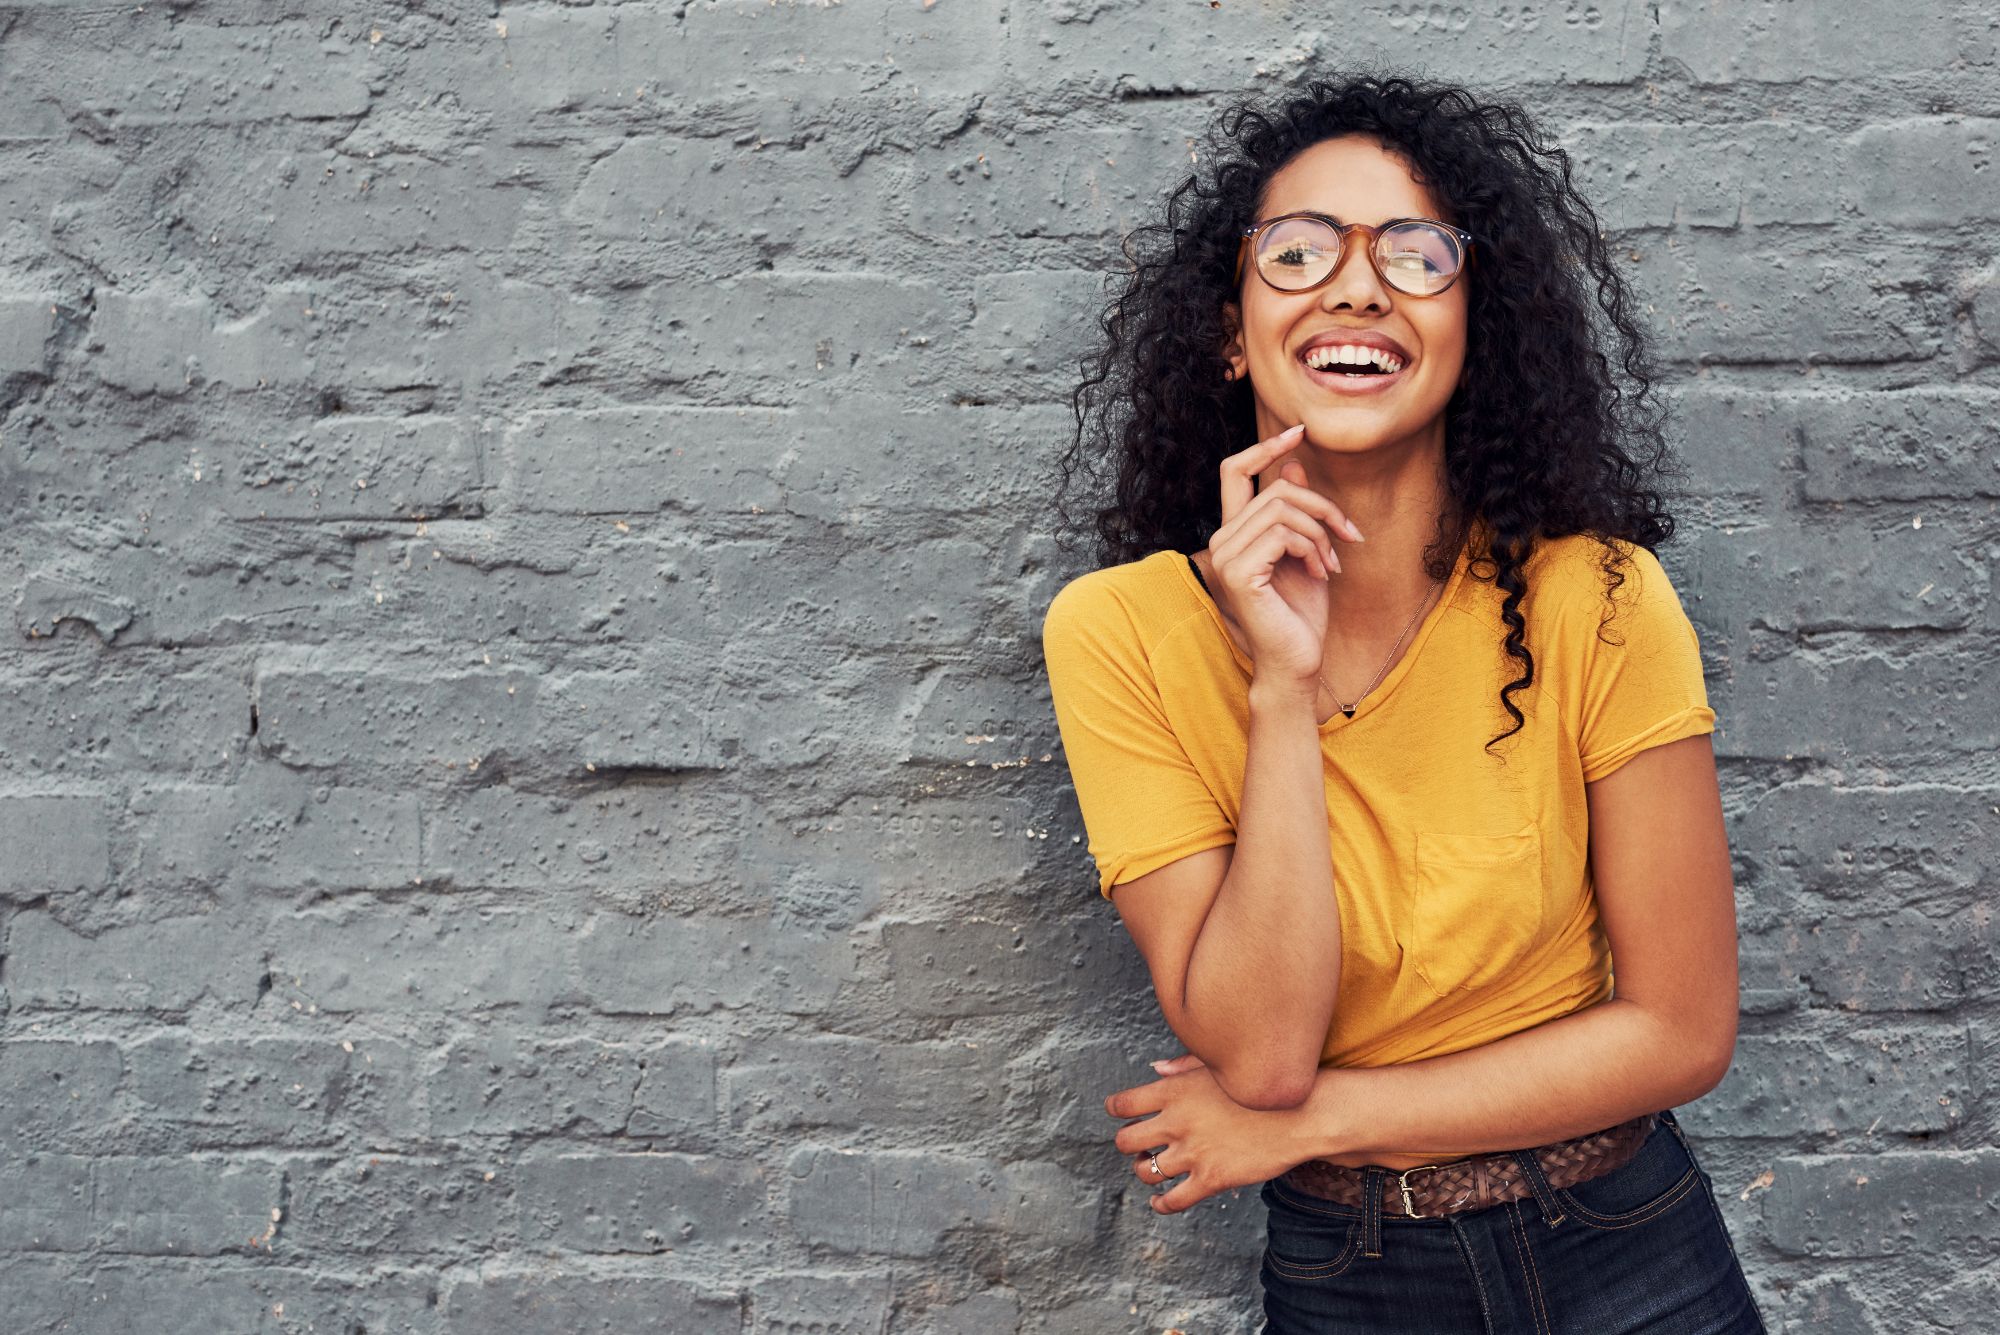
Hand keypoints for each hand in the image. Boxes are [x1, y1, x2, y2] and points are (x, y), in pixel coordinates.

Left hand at [1106, 1054, 1320, 1214]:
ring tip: (1150, 1166)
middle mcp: (1177, 1121)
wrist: (1299, 1114)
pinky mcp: (1211, 1178)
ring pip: (1145, 1171)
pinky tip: (1159, 1201)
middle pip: (1125, 1141)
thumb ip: (1182, 1067)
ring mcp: (1193, 1152)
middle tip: (1137, 1143)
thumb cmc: (1259, 1087)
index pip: (1124, 1103)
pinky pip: (1172, 1201)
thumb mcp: (1218, 1067)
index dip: (1116, 1110)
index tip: (1119, 1113)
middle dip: (1127, 1144)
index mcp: (1174, 1090)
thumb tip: (1155, 1068)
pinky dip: (1160, 1204)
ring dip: (1143, 1170)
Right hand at [1205, 424, 1364, 685]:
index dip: (1265, 447)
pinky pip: (1283, 534)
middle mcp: (1222, 541)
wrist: (1297, 662)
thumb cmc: (1300, 614)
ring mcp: (1225, 557)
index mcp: (1234, 533)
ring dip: (1321, 532)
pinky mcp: (1239, 573)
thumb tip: (1293, 466)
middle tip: (1348, 536)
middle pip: (1276, 489)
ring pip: (1283, 509)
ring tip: (1332, 562)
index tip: (1300, 431)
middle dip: (1322, 506)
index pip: (1235, 471)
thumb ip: (1296, 513)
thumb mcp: (1306, 553)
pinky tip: (1322, 573)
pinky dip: (1313, 548)